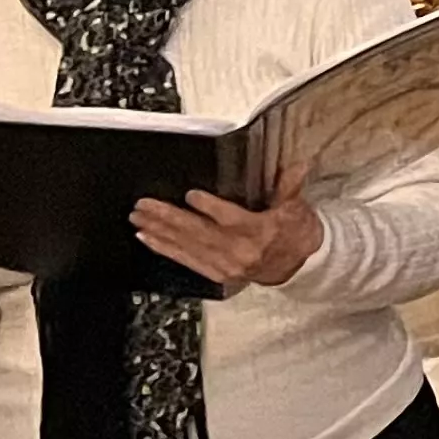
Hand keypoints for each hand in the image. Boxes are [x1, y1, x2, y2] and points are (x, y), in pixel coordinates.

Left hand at [132, 167, 323, 295]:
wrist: (299, 268)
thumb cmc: (296, 234)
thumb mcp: (297, 207)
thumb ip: (290, 186)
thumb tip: (297, 165)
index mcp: (260, 232)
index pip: (231, 218)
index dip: (209, 207)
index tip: (191, 195)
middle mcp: (239, 251)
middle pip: (198, 233)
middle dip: (168, 218)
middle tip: (144, 205)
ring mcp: (225, 265)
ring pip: (186, 246)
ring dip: (159, 232)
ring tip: (138, 219)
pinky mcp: (216, 273)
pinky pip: (185, 260)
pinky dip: (164, 249)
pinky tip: (148, 239)